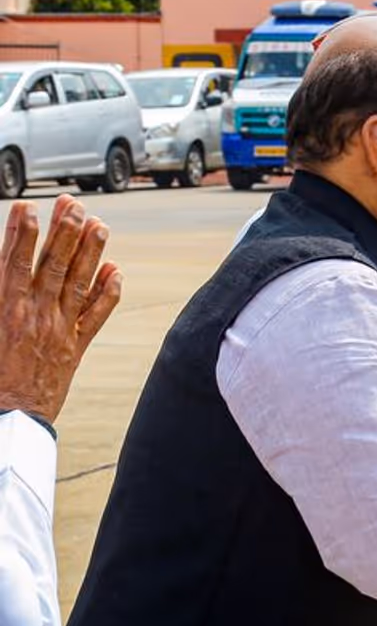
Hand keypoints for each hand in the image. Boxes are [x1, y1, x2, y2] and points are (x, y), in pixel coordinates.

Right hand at [0, 196, 122, 422]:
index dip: (23, 232)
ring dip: (91, 252)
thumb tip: (3, 271)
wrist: (8, 420)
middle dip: (64, 232)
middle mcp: (35, 315)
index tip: (29, 207)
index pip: (15, 261)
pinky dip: (108, 292)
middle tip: (74, 205)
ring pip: (78, 282)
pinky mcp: (75, 347)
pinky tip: (116, 271)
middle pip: (53, 264)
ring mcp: (59, 330)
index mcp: (5, 309)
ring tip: (99, 225)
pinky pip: (96, 315)